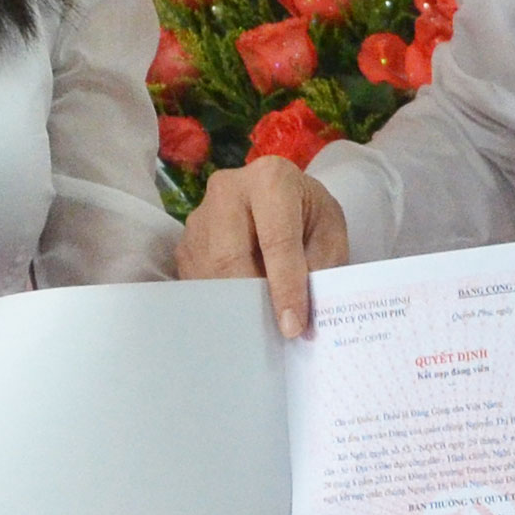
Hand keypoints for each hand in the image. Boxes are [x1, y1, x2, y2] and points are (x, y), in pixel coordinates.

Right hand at [176, 156, 349, 337]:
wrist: (280, 200)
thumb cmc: (308, 215)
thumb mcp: (329, 232)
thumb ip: (320, 267)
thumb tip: (304, 316)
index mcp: (270, 179)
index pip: (276, 240)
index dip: (286, 287)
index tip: (293, 327)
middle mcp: (226, 192)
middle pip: (230, 257)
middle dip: (253, 301)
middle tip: (274, 334)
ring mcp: (199, 218)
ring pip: (209, 274)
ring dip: (235, 309)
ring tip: (260, 331)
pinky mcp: (186, 245)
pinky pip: (197, 284)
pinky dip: (220, 308)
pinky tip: (241, 321)